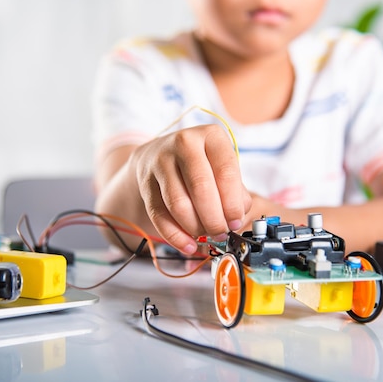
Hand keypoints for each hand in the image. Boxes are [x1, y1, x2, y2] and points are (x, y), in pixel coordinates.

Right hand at [130, 124, 250, 253]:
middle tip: (221, 233)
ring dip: (195, 228)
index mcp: (211, 136)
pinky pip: (159, 215)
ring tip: (206, 236)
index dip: (232, 203)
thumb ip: (236, 192)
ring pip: (178, 203)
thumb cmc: (200, 164)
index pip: (226, 172)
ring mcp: (161, 161)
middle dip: (214, 219)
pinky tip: (187, 245)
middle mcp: (184, 143)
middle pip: (200, 188)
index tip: (235, 222)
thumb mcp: (222, 167)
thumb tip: (237, 218)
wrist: (158, 154)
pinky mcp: (145, 182)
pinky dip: (175, 236)